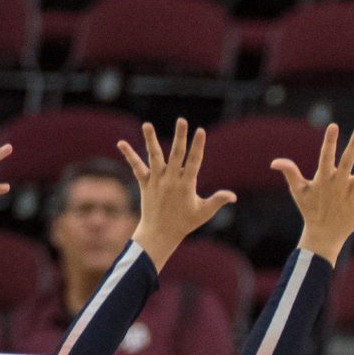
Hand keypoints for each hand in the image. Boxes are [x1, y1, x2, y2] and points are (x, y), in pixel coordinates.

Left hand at [120, 119, 238, 267]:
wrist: (159, 234)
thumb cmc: (184, 223)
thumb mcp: (203, 212)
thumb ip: (217, 201)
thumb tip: (233, 196)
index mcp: (186, 185)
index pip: (194, 161)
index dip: (198, 146)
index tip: (200, 130)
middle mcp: (171, 180)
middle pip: (176, 154)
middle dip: (180, 136)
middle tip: (181, 120)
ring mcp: (156, 180)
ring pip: (154, 156)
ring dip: (150, 139)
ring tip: (147, 124)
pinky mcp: (144, 183)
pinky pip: (136, 167)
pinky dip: (129, 155)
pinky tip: (120, 143)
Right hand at [277, 122, 353, 264]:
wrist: (322, 235)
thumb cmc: (310, 210)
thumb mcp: (298, 191)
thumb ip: (289, 172)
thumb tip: (274, 162)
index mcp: (323, 178)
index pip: (326, 156)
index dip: (329, 141)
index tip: (334, 126)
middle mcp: (338, 184)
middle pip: (347, 161)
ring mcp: (351, 194)